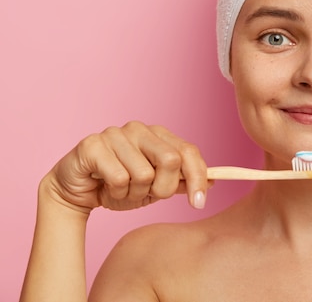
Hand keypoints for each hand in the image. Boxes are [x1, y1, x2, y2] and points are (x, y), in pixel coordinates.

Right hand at [41, 121, 210, 212]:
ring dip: (134, 193)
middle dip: (163, 188)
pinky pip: (119, 178)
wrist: (76, 192)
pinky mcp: (93, 145)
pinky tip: (104, 187)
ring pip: (144, 174)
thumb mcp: (155, 188)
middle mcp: (139, 129)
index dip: (199, 177)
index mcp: (158, 135)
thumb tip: (213, 181)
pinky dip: (115, 192)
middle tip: (147, 195)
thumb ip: (181, 182)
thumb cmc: (118, 186)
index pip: (188, 151)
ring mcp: (115, 134)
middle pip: (171, 161)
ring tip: (121, 190)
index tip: (199, 203)